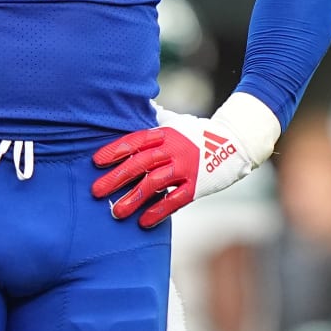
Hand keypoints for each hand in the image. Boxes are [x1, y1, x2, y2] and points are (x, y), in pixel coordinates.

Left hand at [92, 96, 278, 228]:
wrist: (235, 143)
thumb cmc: (198, 134)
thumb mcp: (176, 123)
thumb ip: (154, 122)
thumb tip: (133, 108)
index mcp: (166, 133)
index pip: (136, 141)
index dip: (115, 150)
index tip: (96, 162)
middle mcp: (174, 149)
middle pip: (140, 163)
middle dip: (116, 177)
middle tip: (96, 192)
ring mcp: (186, 167)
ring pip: (155, 183)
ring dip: (134, 198)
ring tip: (116, 212)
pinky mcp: (198, 185)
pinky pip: (176, 200)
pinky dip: (159, 211)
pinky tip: (143, 222)